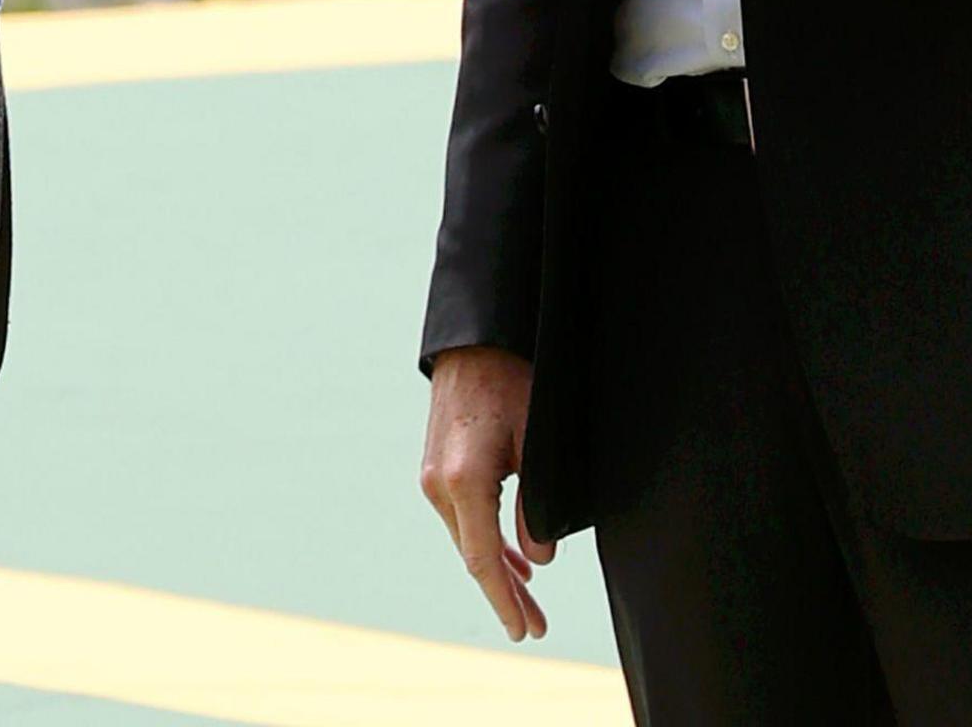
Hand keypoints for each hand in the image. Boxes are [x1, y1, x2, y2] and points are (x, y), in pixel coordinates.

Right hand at [420, 345, 551, 640]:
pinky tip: (511, 560)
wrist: (474, 341)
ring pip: (467, 539)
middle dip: (504, 594)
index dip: (504, 599)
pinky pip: (463, 518)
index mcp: (463, 481)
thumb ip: (537, 506)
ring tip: (528, 600)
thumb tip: (538, 560)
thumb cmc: (512, 382)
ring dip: (497, 569)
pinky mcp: (437, 469)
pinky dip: (486, 542)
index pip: (482, 559)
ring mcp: (433, 478)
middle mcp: (439, 485)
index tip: (523, 629)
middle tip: (535, 626)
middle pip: (472, 556)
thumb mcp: (538, 443)